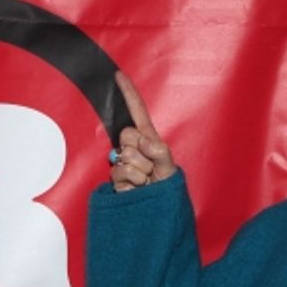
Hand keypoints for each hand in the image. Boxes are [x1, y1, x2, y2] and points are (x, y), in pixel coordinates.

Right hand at [110, 70, 176, 191]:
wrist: (156, 211)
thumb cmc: (166, 188)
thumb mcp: (169, 167)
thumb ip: (159, 151)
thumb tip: (142, 142)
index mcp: (148, 138)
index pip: (136, 111)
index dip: (127, 93)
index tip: (118, 75)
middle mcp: (133, 146)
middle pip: (128, 134)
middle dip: (143, 151)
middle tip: (152, 168)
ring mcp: (123, 160)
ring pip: (126, 154)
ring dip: (142, 170)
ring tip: (148, 180)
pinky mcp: (116, 176)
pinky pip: (121, 170)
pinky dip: (134, 180)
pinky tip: (139, 187)